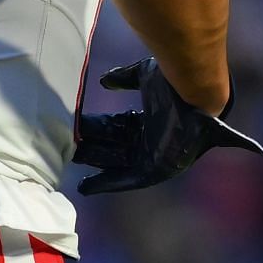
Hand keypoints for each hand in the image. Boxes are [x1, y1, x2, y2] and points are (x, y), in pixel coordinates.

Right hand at [73, 58, 262, 194]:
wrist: (196, 94)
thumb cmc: (176, 83)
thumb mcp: (144, 76)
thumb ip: (125, 78)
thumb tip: (104, 81)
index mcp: (152, 120)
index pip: (119, 127)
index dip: (99, 128)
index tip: (78, 127)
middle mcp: (152, 140)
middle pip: (114, 145)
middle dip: (91, 146)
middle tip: (66, 142)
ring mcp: (154, 156)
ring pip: (115, 162)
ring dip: (94, 161)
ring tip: (69, 160)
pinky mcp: (156, 170)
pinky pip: (127, 180)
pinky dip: (107, 183)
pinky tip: (85, 187)